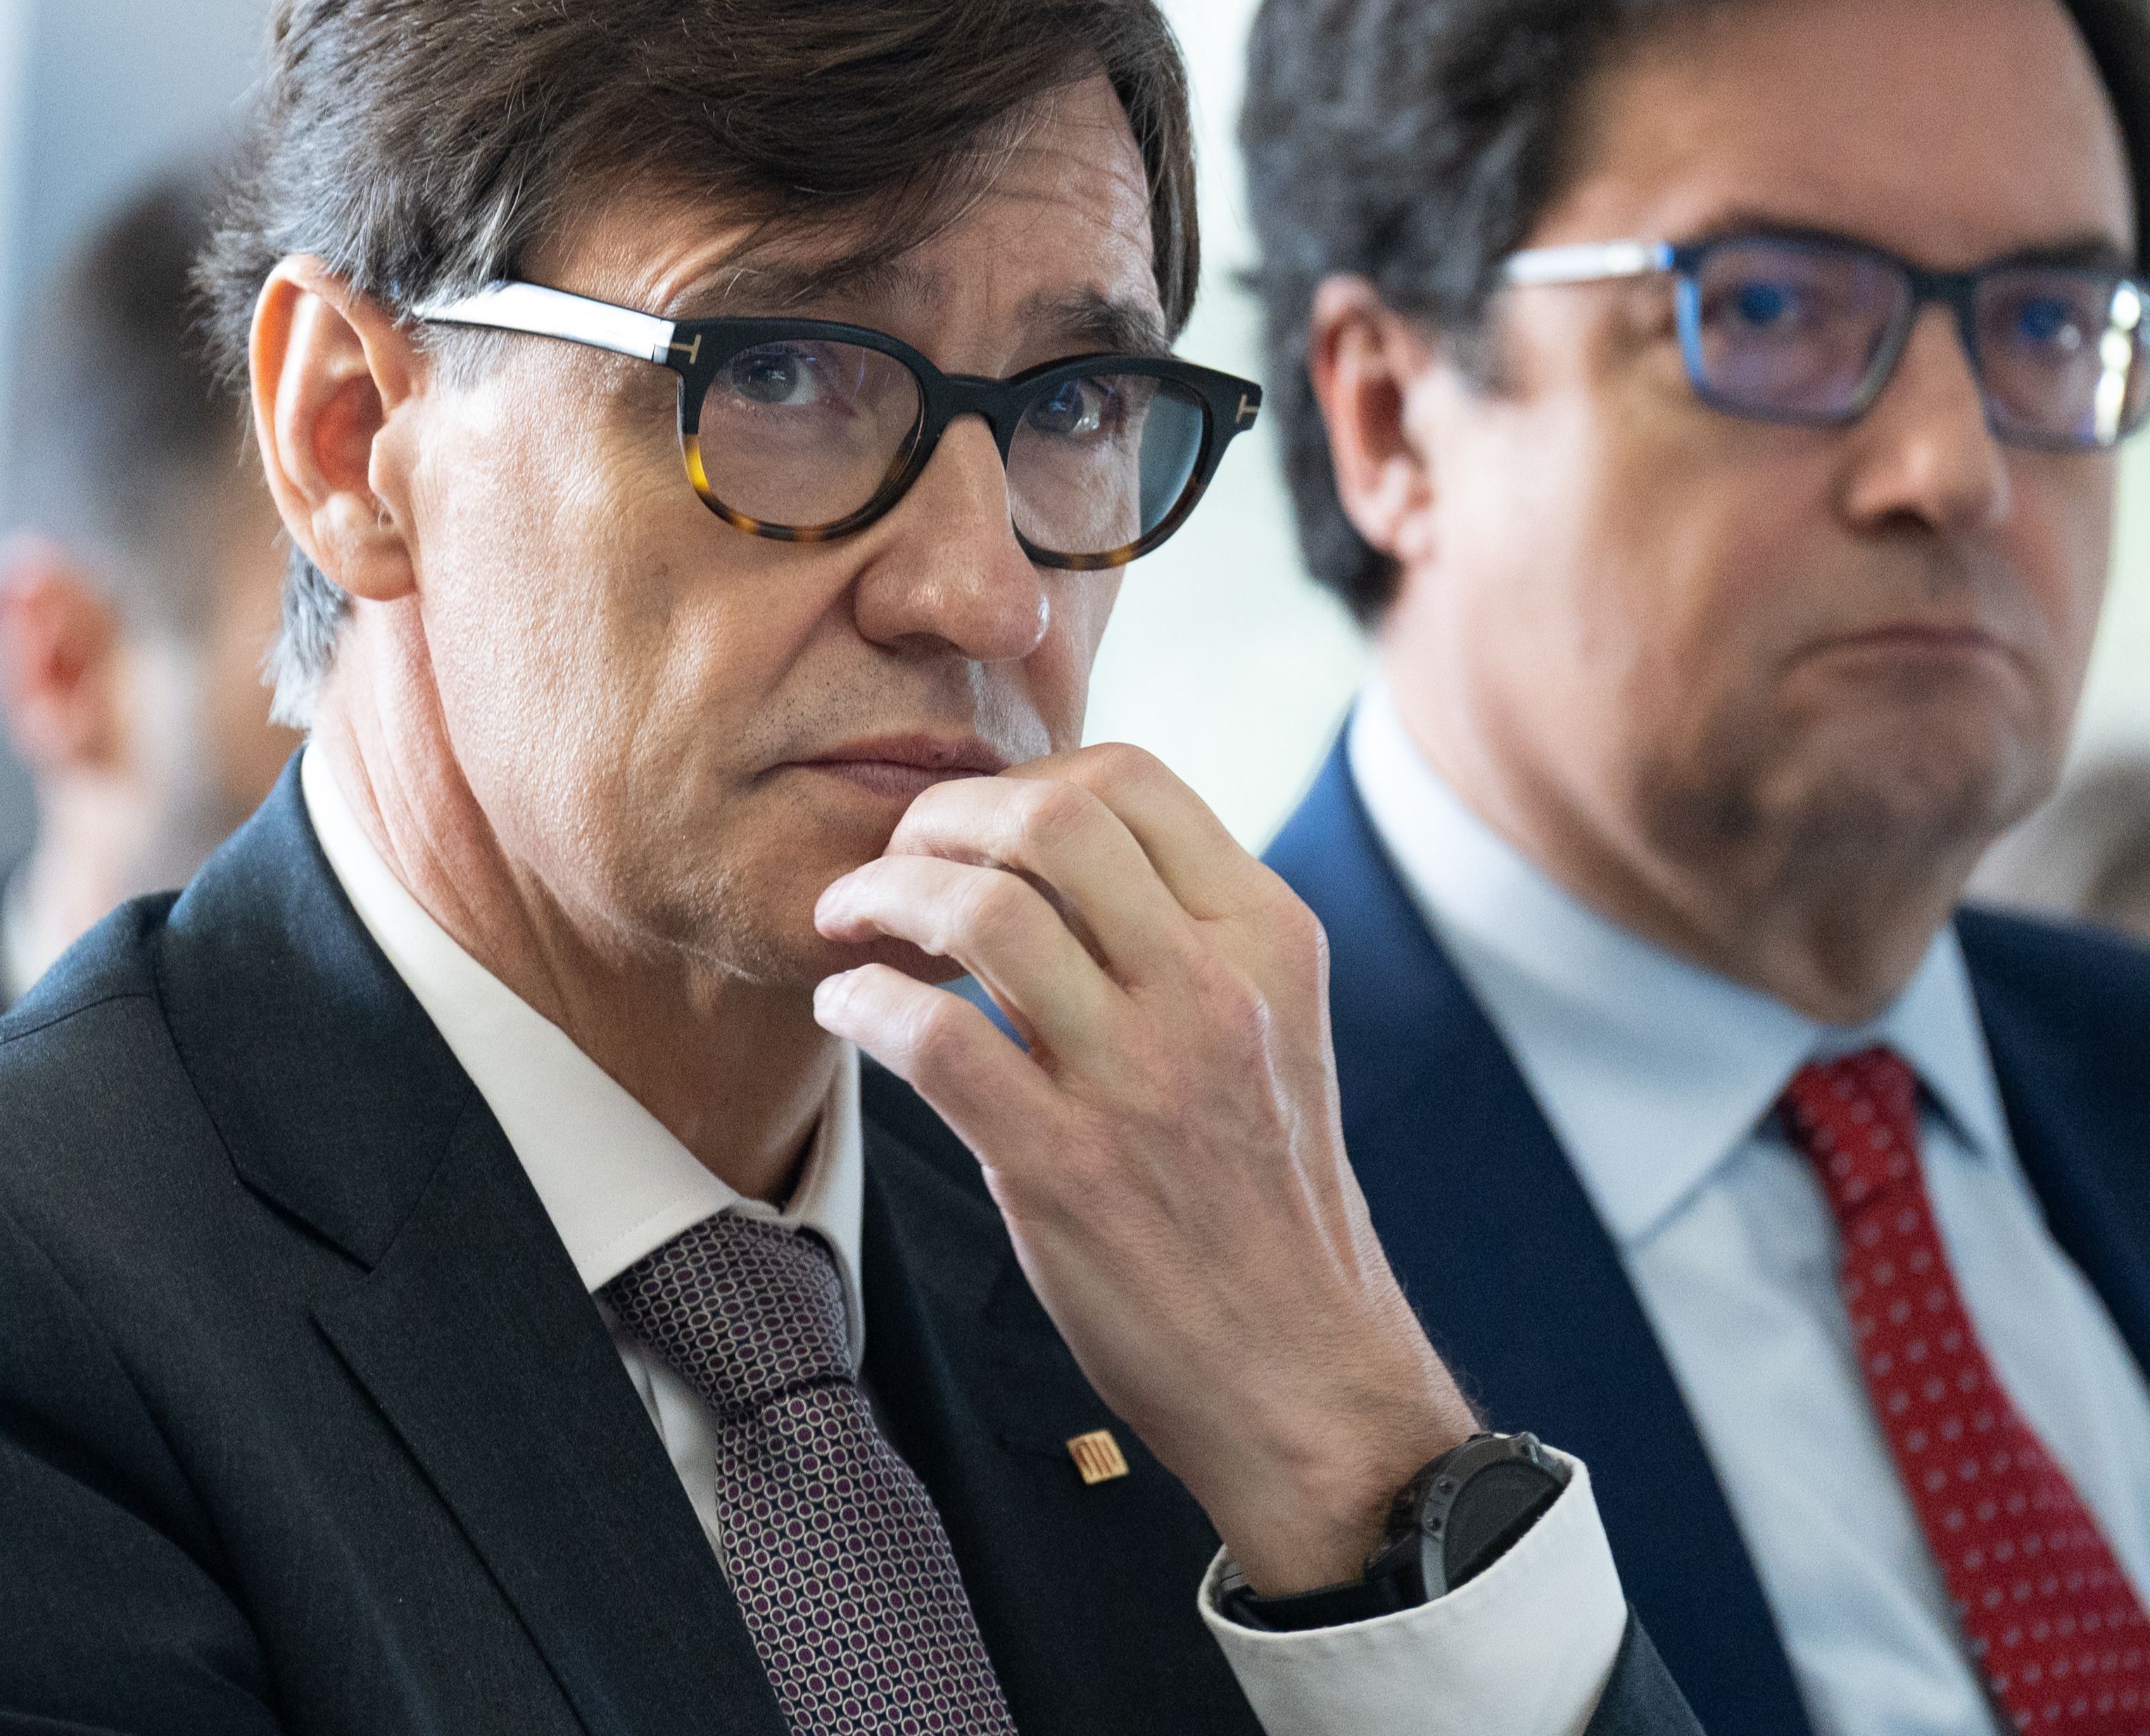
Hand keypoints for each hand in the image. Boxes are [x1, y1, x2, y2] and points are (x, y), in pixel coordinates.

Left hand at [810, 743, 1473, 1593]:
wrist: (1303, 1374)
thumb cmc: (1263, 1198)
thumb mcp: (1271, 1028)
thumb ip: (1187, 932)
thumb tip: (1062, 845)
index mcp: (1268, 939)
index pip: (1132, 778)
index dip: (1022, 775)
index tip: (969, 824)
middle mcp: (1214, 991)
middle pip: (1051, 815)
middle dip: (941, 817)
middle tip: (891, 857)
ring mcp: (1142, 1079)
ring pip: (982, 911)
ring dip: (882, 896)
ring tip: (846, 921)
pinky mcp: (1067, 1168)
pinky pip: (934, 1040)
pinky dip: (862, 1004)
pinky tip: (846, 1010)